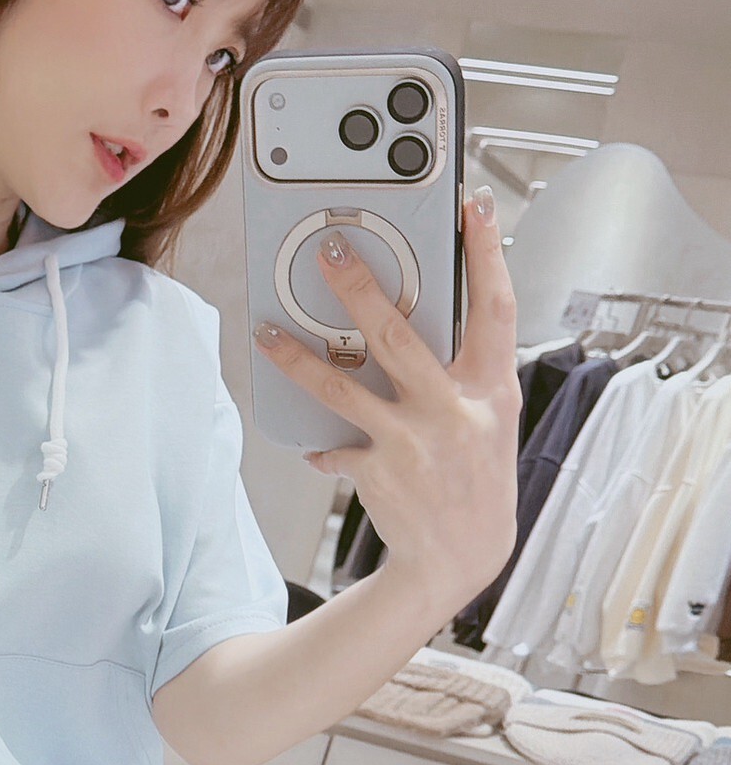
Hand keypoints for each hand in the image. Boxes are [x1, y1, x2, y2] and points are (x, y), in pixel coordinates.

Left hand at [254, 184, 521, 609]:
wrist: (461, 558)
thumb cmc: (474, 477)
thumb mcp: (489, 419)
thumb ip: (465, 371)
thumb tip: (423, 314)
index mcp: (492, 390)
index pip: (496, 308)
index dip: (488, 254)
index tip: (476, 205)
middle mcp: (455, 412)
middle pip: (399, 336)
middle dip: (360, 288)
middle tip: (329, 250)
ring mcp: (414, 443)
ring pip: (345, 387)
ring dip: (300, 358)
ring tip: (268, 332)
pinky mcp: (379, 473)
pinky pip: (336, 444)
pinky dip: (322, 442)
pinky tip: (314, 443)